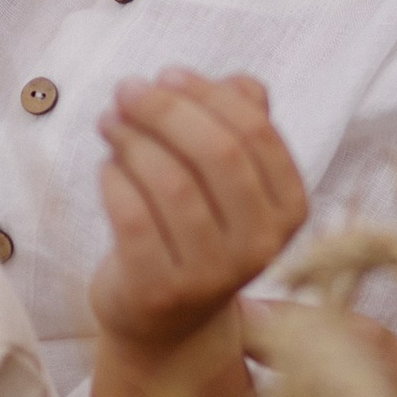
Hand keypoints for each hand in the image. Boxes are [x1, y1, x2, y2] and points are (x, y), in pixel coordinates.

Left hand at [90, 70, 310, 350]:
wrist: (170, 322)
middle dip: (165, 111)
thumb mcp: (229, 181)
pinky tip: (106, 168)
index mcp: (289, 209)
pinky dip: (114, 181)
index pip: (256, 133)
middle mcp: (261, 245)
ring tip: (109, 123)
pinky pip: (133, 218)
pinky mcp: (162, 291)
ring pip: (172, 184)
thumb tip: (239, 82)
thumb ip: (242, 124)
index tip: (166, 74)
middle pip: (217, 154)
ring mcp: (213, 274)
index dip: (207, 95)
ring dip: (132, 141)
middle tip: (127, 90)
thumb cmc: (198, 231)